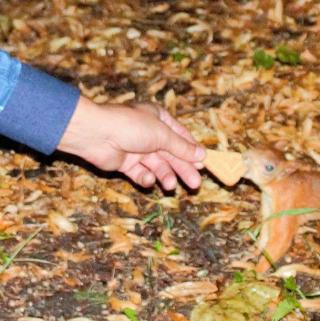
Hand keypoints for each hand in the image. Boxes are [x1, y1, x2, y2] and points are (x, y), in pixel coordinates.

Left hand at [58, 96, 204, 189]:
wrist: (95, 134)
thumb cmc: (131, 126)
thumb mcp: (163, 135)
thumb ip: (182, 147)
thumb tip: (202, 155)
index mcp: (159, 119)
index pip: (181, 136)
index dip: (191, 151)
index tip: (202, 164)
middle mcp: (149, 133)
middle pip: (171, 154)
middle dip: (182, 168)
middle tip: (195, 183)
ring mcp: (136, 149)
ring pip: (157, 165)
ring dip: (166, 175)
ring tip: (171, 186)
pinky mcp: (125, 163)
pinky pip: (140, 173)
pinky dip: (146, 177)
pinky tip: (149, 179)